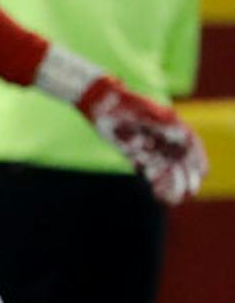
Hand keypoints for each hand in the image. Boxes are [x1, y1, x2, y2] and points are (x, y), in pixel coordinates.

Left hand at [77, 77, 207, 204]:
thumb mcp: (142, 109)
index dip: (198, 158)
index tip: (202, 172)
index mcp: (169, 123)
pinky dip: (155, 181)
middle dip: (186, 176)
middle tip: (191, 191)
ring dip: (171, 183)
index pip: (190, 143)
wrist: (101, 103)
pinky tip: (157, 193)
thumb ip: (159, 120)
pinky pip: (149, 170)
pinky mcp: (135, 153)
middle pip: (179, 159)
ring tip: (173, 199)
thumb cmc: (123, 103)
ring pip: (165, 168)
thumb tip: (178, 130)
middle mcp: (162, 136)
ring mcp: (149, 146)